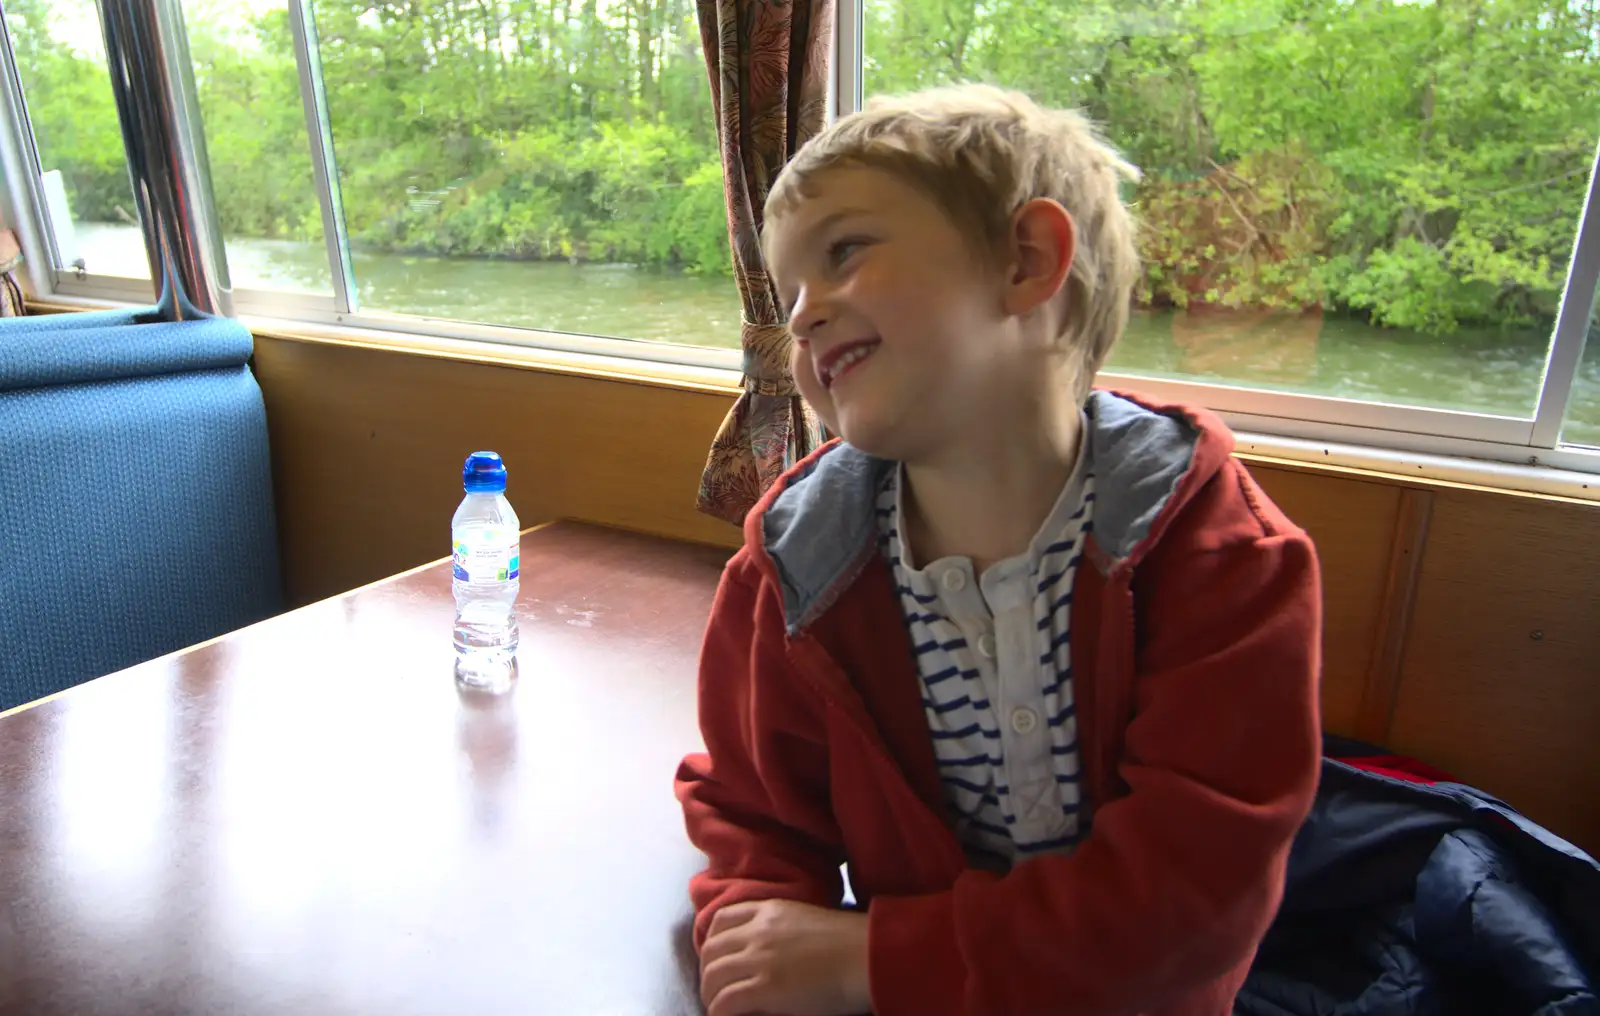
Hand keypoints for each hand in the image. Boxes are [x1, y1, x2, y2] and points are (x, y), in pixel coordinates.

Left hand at [700, 899, 870, 1015]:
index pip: (722, 919)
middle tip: (714, 988)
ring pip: (712, 976)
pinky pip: (725, 1001)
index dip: (712, 940)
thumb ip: (779, 931)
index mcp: (769, 910)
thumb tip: (765, 954)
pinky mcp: (764, 987)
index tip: (716, 957)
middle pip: (711, 949)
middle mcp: (758, 931)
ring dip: (710, 994)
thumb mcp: (806, 922)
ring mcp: (759, 958)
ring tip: (717, 1006)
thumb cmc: (850, 943)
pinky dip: (718, 1011)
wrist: (867, 957)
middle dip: (707, 970)